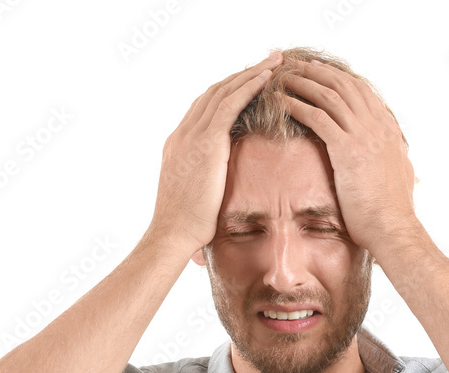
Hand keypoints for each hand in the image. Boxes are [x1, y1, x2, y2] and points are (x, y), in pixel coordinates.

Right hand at [148, 51, 283, 253]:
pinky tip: (267, 77)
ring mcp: (192, 135)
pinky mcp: (206, 142)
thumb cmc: (187, 227)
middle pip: (214, 92)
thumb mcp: (195, 196)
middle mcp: (183, 133)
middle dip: (242, 75)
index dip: (228, 91)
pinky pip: (230, 104)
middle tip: (268, 61)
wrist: (173, 234)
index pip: (205, 107)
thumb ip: (206, 182)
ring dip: (251, 73)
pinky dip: (249, 86)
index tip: (249, 82)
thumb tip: (220, 190)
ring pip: (224, 91)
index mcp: (179, 144)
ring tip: (275, 61)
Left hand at [277, 61, 418, 254]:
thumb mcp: (399, 175)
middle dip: (317, 71)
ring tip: (282, 77)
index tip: (320, 70)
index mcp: (388, 131)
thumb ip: (394, 159)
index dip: (338, 77)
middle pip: (344, 85)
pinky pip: (318, 118)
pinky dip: (297, 106)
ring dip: (303, 83)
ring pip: (329, 96)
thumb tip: (396, 156)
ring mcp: (363, 136)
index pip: (361, 91)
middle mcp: (377, 127)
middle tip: (296, 65)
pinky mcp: (348, 150)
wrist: (393, 228)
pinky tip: (280, 102)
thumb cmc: (392, 211)